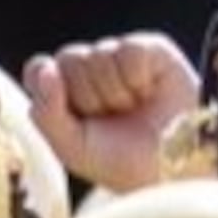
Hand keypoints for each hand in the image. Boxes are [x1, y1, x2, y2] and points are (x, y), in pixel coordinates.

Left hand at [24, 32, 198, 192]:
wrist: (177, 168)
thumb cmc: (123, 162)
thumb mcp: (73, 148)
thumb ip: (46, 113)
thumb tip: (46, 67)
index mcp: (66, 93)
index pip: (40, 69)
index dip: (51, 89)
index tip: (73, 117)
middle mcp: (91, 71)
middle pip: (68, 58)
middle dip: (89, 97)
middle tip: (113, 119)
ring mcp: (121, 57)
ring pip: (98, 53)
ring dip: (115, 92)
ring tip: (134, 109)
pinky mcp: (151, 49)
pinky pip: (128, 49)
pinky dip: (137, 78)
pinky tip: (149, 93)